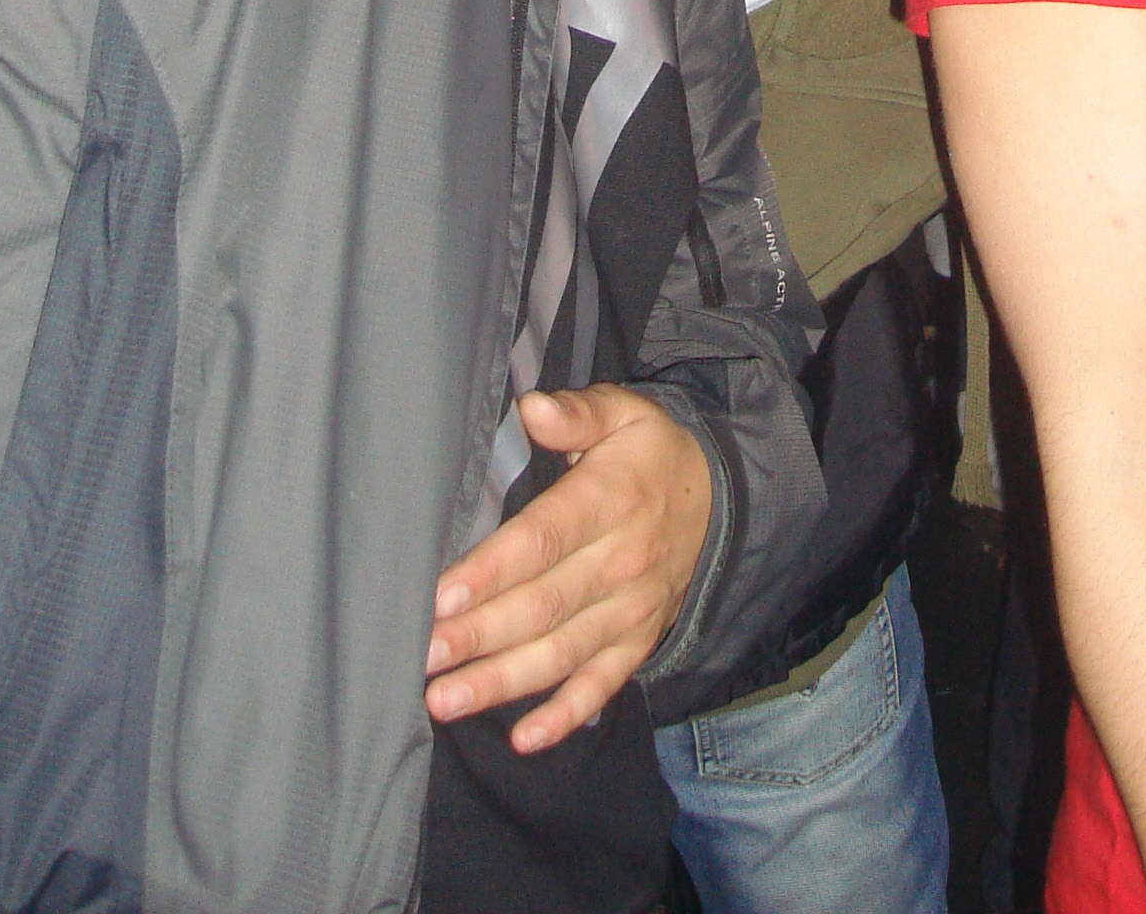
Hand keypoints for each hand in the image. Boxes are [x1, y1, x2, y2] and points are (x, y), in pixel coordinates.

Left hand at [426, 386, 712, 750]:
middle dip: (479, 635)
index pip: (543, 540)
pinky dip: (565, 716)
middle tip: (424, 657)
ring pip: (560, 653)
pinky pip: (601, 686)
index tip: (442, 595)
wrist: (722, 502)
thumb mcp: (625, 414)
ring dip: (502, 682)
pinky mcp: (637, 644)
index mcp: (610, 501)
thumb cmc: (651, 455)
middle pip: (542, 605)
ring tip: (445, 700)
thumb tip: (533, 407)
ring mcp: (630, 611)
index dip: (493, 569)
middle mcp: (620, 562)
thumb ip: (578, 412)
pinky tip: (524, 739)